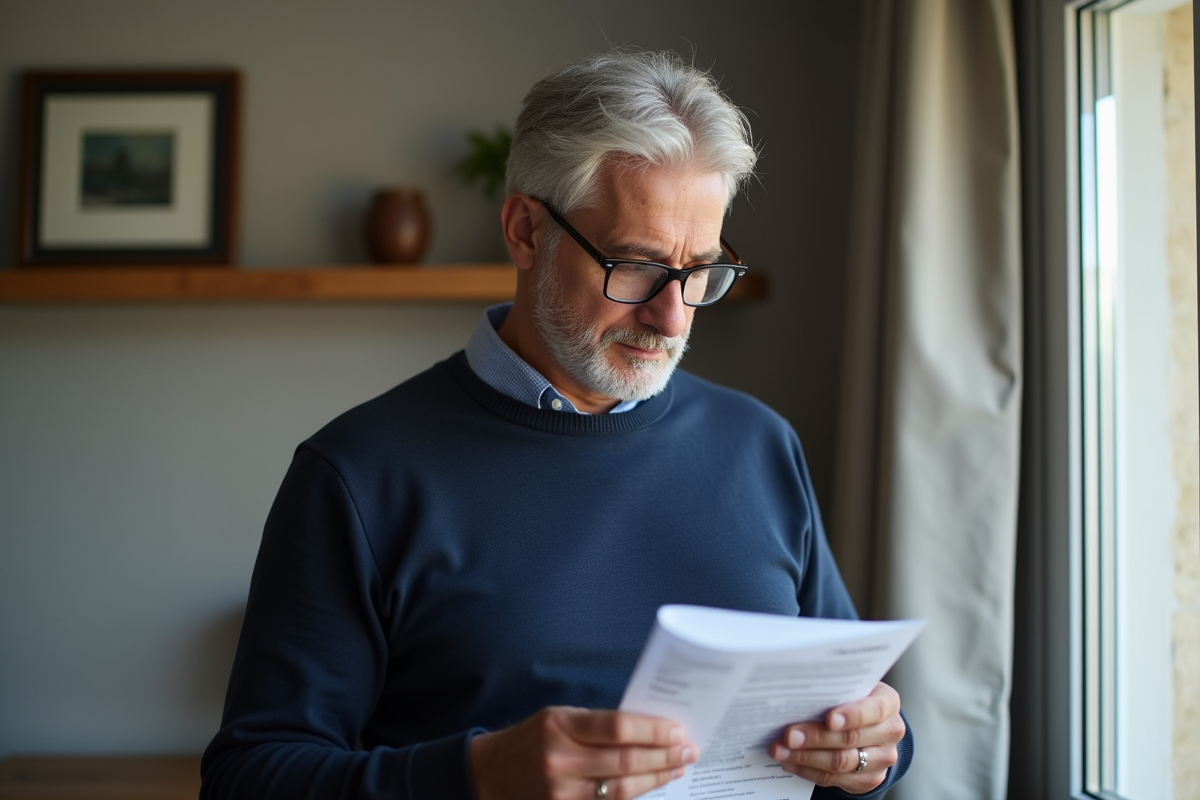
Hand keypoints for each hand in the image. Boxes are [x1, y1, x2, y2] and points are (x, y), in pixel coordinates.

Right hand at [470, 706, 699, 799]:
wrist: (492, 773)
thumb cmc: (534, 738)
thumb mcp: (559, 717)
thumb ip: (598, 724)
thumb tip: (648, 728)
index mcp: (560, 725)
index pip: (617, 728)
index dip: (652, 731)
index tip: (677, 730)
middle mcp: (561, 759)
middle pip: (625, 760)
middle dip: (663, 755)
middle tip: (688, 750)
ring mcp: (562, 791)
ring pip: (622, 789)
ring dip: (656, 778)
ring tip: (678, 767)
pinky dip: (636, 795)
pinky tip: (653, 784)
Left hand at [769, 682, 904, 794]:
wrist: (870, 727)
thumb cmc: (852, 699)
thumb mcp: (850, 688)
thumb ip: (833, 689)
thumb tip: (794, 692)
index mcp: (887, 702)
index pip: (874, 710)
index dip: (852, 715)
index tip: (829, 718)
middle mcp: (890, 731)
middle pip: (851, 738)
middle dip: (816, 737)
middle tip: (789, 735)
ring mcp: (882, 758)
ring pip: (841, 762)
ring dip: (806, 757)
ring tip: (781, 750)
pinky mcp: (869, 779)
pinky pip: (835, 778)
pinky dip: (808, 770)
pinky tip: (790, 761)